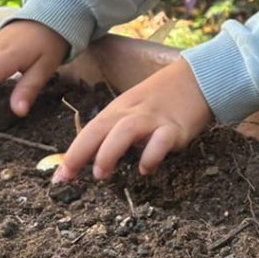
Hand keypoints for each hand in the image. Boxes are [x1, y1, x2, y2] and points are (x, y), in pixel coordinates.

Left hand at [53, 58, 212, 182]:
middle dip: (80, 153)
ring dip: (108, 153)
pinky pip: (160, 141)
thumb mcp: (136, 109)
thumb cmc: (164, 99)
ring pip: (125, 131)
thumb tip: (96, 159)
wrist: (199, 79)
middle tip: (68, 176)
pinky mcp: (175, 127)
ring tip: (101, 174)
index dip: (73, 153)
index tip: (60, 178)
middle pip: (101, 128)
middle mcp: (133, 112)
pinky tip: (145, 168)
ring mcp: (154, 118)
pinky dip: (150, 156)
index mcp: (120, 109)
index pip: (91, 130)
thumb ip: (118, 130)